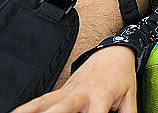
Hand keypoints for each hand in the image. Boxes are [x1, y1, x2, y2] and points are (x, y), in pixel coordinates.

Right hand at [12, 45, 136, 112]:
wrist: (114, 51)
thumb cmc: (122, 75)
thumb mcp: (130, 96)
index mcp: (102, 95)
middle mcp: (82, 93)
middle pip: (65, 106)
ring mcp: (68, 91)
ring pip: (46, 102)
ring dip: (32, 111)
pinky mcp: (61, 91)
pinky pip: (41, 100)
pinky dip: (28, 108)